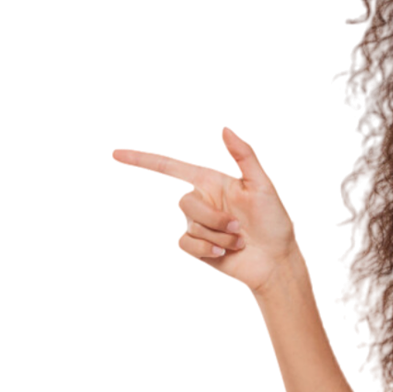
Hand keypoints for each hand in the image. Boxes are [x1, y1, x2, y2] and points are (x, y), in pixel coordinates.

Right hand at [112, 126, 301, 294]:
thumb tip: (224, 129)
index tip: (117, 154)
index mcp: (212, 183)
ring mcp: (199, 225)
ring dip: (218, 235)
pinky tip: (226, 252)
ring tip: (239, 240)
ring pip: (189, 225)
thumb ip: (244, 157)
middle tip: (239, 227)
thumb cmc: (274, 223)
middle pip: (184, 203)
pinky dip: (207, 249)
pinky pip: (186, 243)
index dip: (143, 160)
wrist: (275, 261)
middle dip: (213, 218)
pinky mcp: (198, 246)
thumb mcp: (263, 186)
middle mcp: (203, 202)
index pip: (171, 168)